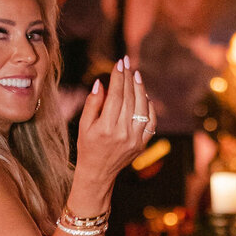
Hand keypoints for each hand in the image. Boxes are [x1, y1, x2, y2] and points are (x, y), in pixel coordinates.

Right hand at [72, 58, 155, 201]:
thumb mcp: (84, 126)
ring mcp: (135, 139)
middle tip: (127, 63)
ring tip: (136, 75)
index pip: (115, 95)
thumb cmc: (87, 147)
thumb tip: (100, 83)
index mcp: (106, 128)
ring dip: (140, 89)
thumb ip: (92, 104)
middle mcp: (122, 133)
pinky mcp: (142, 144)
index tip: (118, 64)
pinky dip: (149, 107)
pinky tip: (144, 96)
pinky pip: (151, 122)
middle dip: (128, 78)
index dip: (118, 77)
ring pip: (142, 107)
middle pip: (129, 98)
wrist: (98, 172)